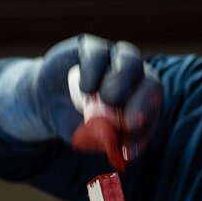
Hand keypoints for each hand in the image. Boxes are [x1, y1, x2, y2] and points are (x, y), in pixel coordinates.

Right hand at [0, 34, 161, 168]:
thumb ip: (108, 142)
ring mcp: (114, 58)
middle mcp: (135, 77)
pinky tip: (86, 89)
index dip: (147, 127)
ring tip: (106, 100)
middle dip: (141, 104)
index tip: (130, 144)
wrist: (47, 104)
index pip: (154, 111)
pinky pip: (98, 53)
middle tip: (127, 123)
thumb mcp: (92, 138)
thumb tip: (124, 153)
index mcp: (142, 100)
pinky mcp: (90, 48)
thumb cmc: (78, 122)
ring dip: (121, 81)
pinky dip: (94, 71)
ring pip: (129, 60)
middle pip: (151, 83)